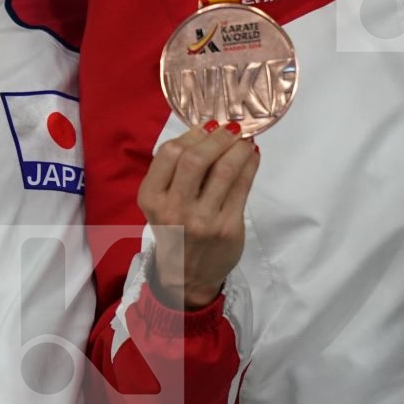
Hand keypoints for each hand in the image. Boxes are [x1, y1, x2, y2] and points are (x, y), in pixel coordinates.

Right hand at [138, 121, 260, 311]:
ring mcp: (201, 220)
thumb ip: (176, 171)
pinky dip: (250, 165)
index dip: (192, 133)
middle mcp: (173, 209)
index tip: (208, 126)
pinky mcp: (227, 228)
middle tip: (232, 128)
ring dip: (238, 147)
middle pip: (195, 159)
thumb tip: (209, 130)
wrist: (187, 278)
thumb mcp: (161, 203)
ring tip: (245, 139)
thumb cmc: (175, 232)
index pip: (169, 153)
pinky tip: (251, 156)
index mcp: (151, 198)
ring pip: (224, 170)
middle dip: (218, 137)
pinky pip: (242, 187)